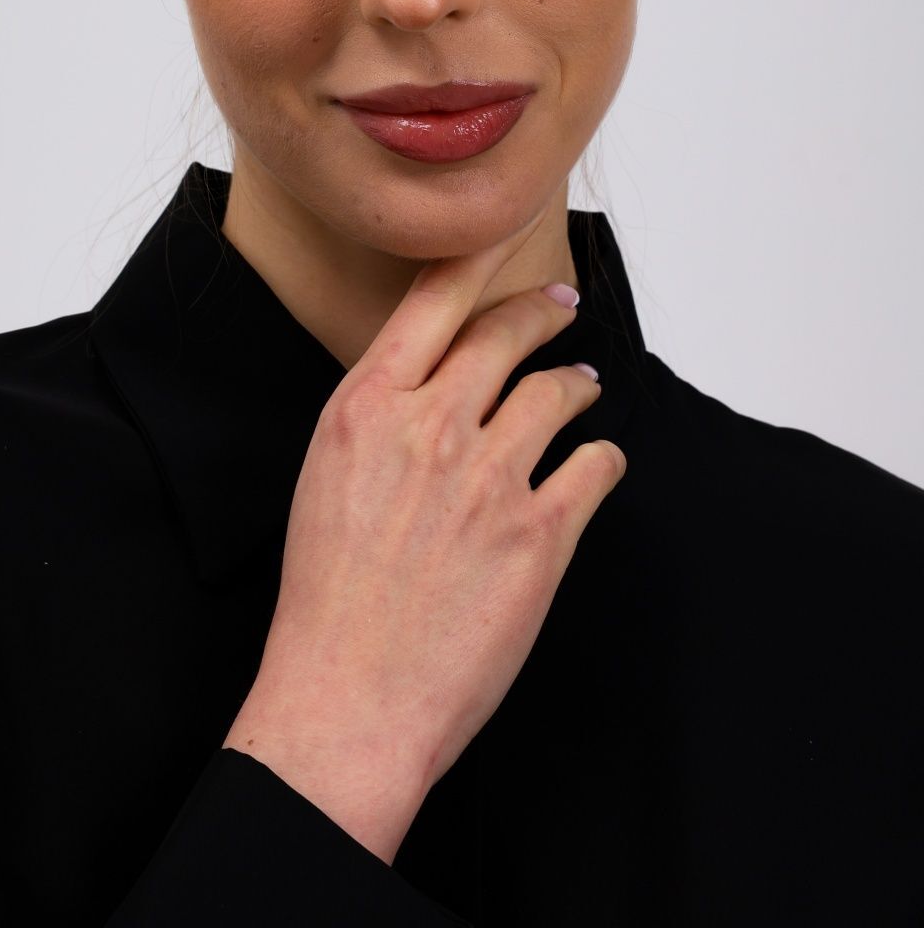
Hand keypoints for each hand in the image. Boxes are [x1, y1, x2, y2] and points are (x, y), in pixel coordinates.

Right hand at [223, 233, 624, 862]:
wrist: (346, 699)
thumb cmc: (326, 601)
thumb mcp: (326, 477)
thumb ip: (379, 417)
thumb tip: (432, 381)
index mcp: (365, 409)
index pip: (432, 300)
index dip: (479, 256)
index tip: (508, 228)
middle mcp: (429, 428)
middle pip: (504, 335)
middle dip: (541, 312)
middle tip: (560, 306)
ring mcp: (489, 479)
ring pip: (558, 392)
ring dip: (576, 383)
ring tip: (581, 386)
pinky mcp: (540, 535)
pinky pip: (594, 466)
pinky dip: (602, 458)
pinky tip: (598, 463)